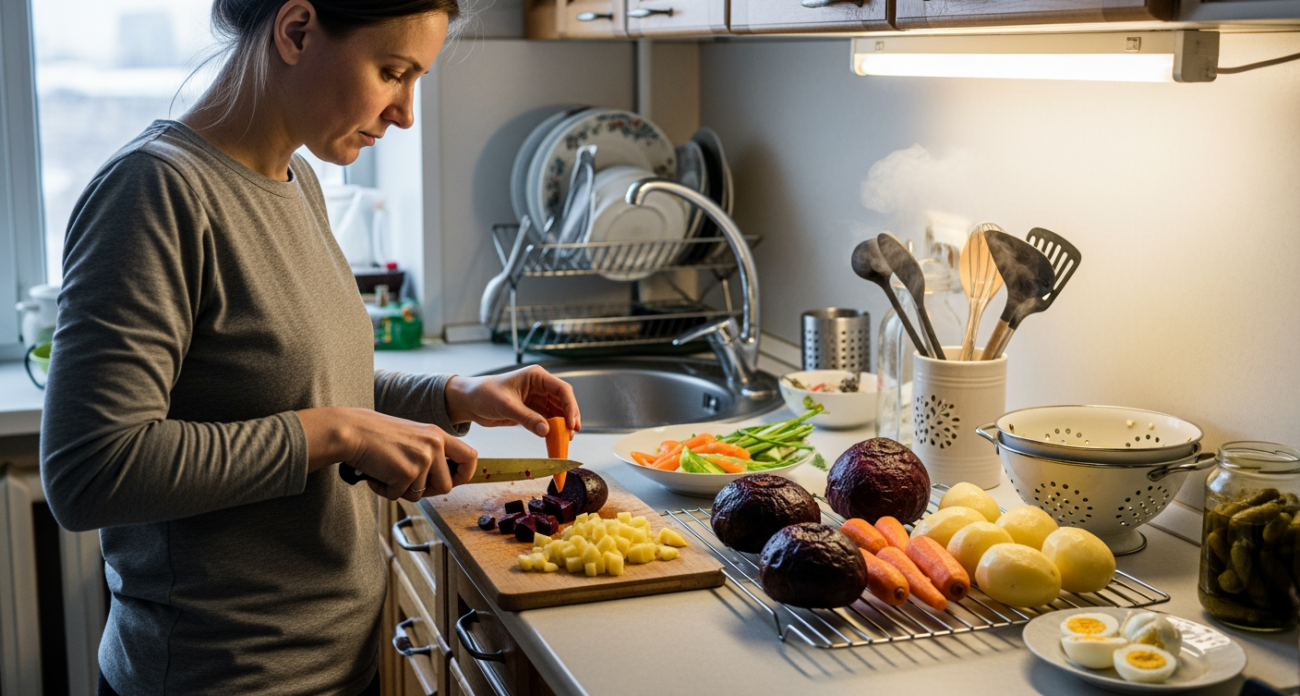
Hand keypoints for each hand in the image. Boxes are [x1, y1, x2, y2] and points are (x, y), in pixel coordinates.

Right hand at [297, 407, 477, 501]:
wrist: (351, 431)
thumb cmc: (376, 435)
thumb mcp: (413, 436)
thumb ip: (429, 453)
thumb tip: (442, 481)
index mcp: (437, 435)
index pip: (470, 456)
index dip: (465, 474)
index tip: (454, 481)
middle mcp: (434, 445)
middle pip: (447, 486)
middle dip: (428, 491)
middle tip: (407, 482)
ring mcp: (422, 459)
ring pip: (421, 494)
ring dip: (402, 490)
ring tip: (386, 473)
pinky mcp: (406, 472)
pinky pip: (399, 495)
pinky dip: (385, 490)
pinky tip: (376, 475)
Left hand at [445, 365, 580, 436]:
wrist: (469, 402)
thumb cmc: (484, 394)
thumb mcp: (506, 405)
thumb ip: (527, 418)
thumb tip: (546, 430)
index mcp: (536, 377)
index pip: (561, 389)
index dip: (570, 406)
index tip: (571, 423)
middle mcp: (540, 387)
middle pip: (563, 402)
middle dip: (569, 418)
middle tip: (571, 434)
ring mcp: (537, 400)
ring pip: (557, 413)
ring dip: (561, 426)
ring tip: (564, 441)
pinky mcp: (532, 412)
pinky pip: (547, 422)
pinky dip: (551, 432)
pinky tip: (554, 441)